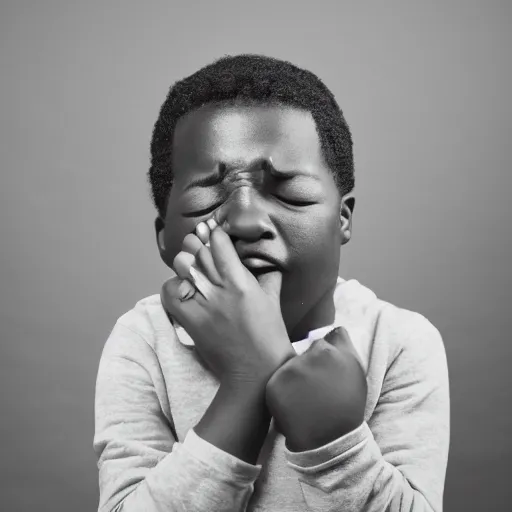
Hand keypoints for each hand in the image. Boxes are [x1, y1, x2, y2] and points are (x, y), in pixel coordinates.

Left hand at [161, 221, 294, 385]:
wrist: (255, 373)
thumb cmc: (269, 338)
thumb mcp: (272, 302)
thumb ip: (269, 278)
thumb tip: (267, 262)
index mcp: (243, 283)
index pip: (220, 245)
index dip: (214, 235)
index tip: (213, 233)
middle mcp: (221, 291)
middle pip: (198, 252)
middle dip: (197, 244)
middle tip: (199, 245)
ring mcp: (204, 306)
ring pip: (183, 267)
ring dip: (185, 263)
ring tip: (191, 267)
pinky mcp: (191, 322)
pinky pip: (170, 293)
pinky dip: (172, 286)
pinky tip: (182, 288)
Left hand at [266, 327, 367, 450]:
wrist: (330, 440)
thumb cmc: (347, 404)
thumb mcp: (355, 371)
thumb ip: (344, 344)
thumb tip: (333, 327)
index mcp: (327, 352)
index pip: (319, 344)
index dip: (323, 360)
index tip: (327, 376)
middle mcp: (305, 358)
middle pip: (302, 354)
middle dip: (307, 367)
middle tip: (317, 390)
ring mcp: (287, 372)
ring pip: (289, 367)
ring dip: (294, 378)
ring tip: (306, 399)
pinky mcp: (273, 386)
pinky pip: (276, 382)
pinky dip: (282, 391)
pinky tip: (294, 405)